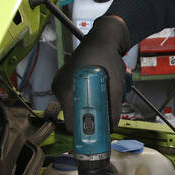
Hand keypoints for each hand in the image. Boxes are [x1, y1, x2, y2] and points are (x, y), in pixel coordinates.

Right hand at [52, 13, 129, 129]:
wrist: (102, 39)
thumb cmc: (107, 59)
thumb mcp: (114, 86)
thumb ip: (113, 109)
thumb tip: (111, 128)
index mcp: (67, 89)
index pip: (71, 122)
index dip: (84, 131)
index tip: (95, 136)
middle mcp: (59, 87)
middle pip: (72, 115)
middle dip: (87, 119)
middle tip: (102, 118)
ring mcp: (60, 83)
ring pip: (73, 106)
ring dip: (86, 107)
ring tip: (100, 97)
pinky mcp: (63, 80)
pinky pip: (72, 97)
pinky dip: (83, 98)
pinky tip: (94, 90)